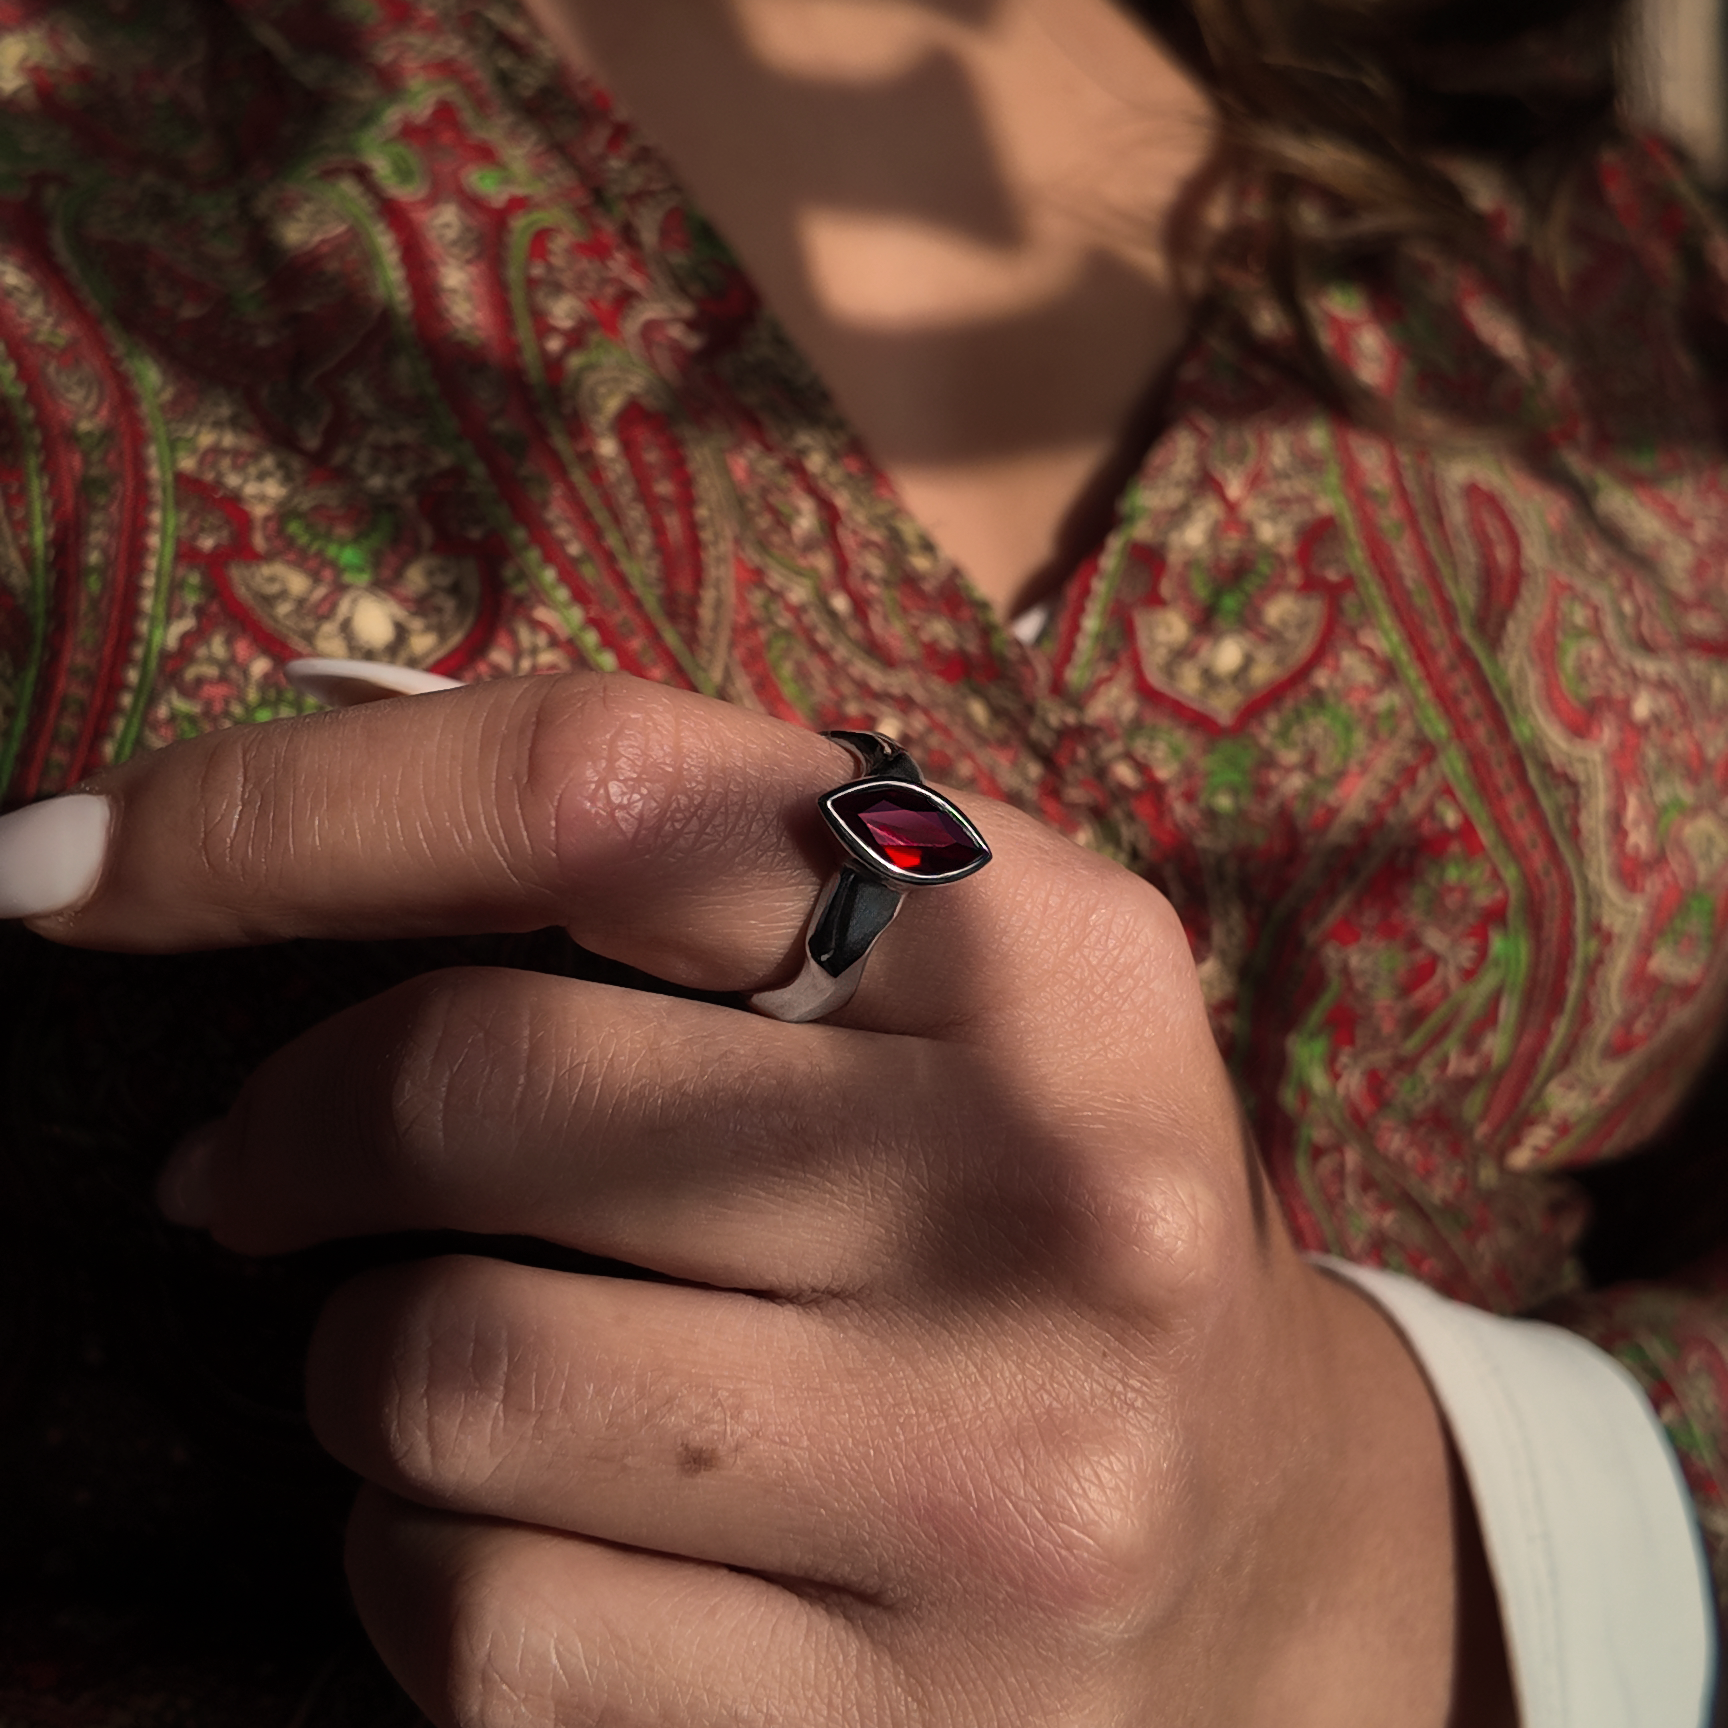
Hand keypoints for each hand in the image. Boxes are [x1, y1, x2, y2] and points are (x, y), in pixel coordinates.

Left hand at [24, 673, 1498, 1725]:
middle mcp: (1059, 1193)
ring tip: (471, 1358)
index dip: (287, 808)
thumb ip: (674, 886)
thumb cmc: (1020, 1204)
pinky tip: (549, 1532)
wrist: (1244, 1538)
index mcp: (1052, 950)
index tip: (66, 870)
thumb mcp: (935, 992)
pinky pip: (480, 1623)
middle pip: (476, 1090)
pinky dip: (428, 1564)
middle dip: (295, 1131)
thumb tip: (220, 867)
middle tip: (266, 1171)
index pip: (601, 790)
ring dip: (371, 1363)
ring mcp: (995, 1480)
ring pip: (437, 1376)